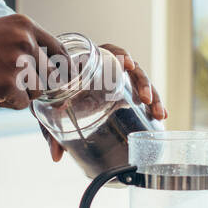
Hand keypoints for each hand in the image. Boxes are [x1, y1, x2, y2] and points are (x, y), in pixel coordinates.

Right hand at [0, 14, 64, 109]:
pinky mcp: (9, 84)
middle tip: (6, 78)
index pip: (59, 51)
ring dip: (19, 93)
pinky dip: (6, 103)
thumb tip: (56, 69)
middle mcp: (25, 41)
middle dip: (33, 83)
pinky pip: (22, 104)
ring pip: (37, 91)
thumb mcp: (1, 33)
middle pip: (49, 75)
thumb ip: (26, 44)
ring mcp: (18, 63)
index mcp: (25, 26)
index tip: (60, 78)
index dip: (61, 68)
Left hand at [43, 43, 167, 162]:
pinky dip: (152, 105)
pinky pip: (141, 96)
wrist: (51, 95)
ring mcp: (118, 81)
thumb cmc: (50, 95)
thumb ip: (50, 129)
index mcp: (90, 61)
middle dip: (143, 83)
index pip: (111, 51)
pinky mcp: (124, 93)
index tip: (127, 64)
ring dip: (153, 97)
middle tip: (146, 100)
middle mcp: (108, 68)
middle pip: (132, 68)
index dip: (120, 55)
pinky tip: (161, 118)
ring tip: (160, 114)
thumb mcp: (46, 107)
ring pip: (141, 84)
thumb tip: (56, 156)